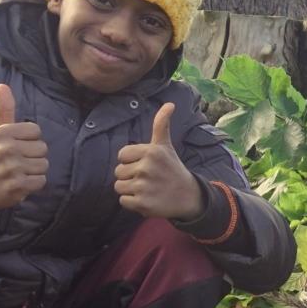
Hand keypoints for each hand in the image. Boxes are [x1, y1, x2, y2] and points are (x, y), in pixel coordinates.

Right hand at [0, 84, 47, 224]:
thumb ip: (4, 109)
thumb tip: (2, 85)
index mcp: (2, 133)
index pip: (36, 131)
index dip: (30, 140)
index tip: (16, 146)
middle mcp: (6, 148)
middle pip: (43, 148)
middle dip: (33, 156)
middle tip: (16, 162)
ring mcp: (11, 168)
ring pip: (44, 165)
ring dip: (34, 171)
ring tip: (19, 172)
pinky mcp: (17, 185)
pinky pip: (41, 181)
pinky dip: (34, 184)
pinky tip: (20, 183)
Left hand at [115, 103, 204, 219]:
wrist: (188, 196)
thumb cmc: (172, 168)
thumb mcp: (166, 146)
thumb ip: (162, 124)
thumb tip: (169, 103)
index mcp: (151, 152)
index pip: (122, 155)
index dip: (131, 161)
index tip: (145, 164)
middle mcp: (146, 168)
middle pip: (118, 172)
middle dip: (130, 176)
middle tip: (148, 178)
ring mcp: (144, 187)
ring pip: (119, 186)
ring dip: (130, 189)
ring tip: (146, 188)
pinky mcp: (142, 204)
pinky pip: (123, 201)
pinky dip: (132, 203)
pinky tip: (146, 199)